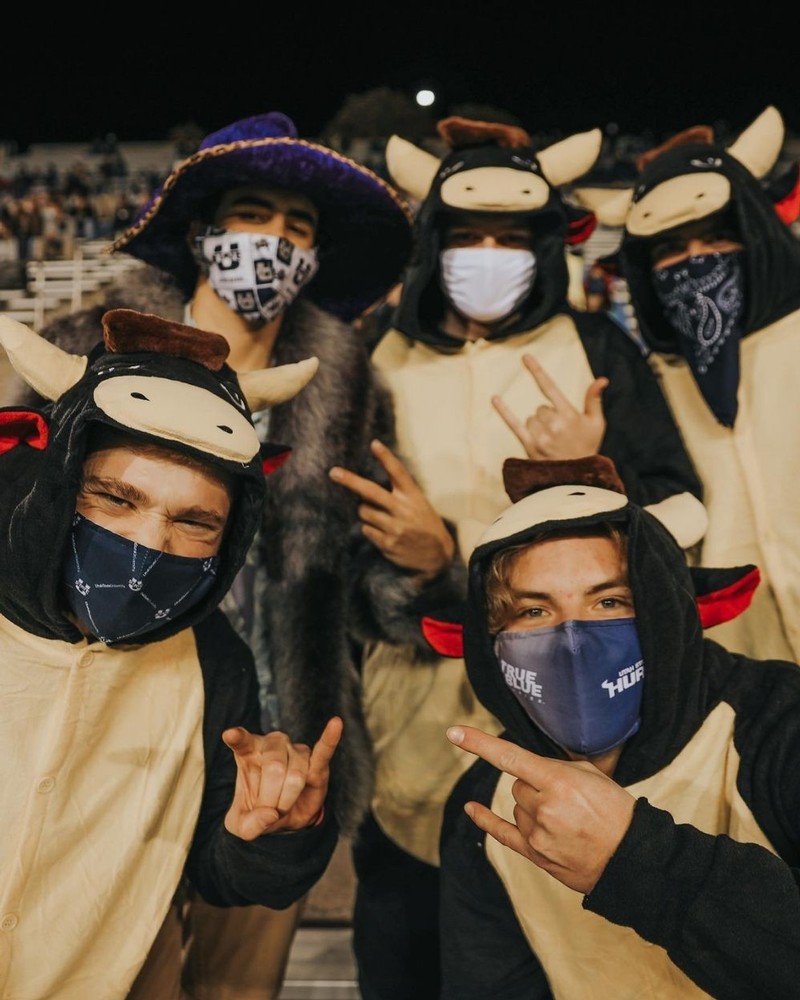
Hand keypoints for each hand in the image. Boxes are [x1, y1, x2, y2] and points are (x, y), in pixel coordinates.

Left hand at [223, 716, 342, 839]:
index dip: (237, 738)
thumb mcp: (241, 825)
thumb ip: (248, 825)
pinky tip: (336, 724)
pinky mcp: (317, 762)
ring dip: (288, 800)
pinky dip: (330, 738)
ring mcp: (295, 750)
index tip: (230, 735)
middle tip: (269, 811)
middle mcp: (272, 744)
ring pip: (295, 776)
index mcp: (248, 752)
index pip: (242, 741)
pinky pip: (323, 750)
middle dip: (272, 799)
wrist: (283, 818)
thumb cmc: (257, 811)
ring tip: (283, 805)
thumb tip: (269, 815)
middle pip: (275, 770)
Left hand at [329, 438, 454, 581]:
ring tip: (384, 519)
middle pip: (371, 491)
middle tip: (333, 473)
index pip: (398, 473)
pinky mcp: (388, 543)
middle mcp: (403, 510)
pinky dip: (371, 529)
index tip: (374, 444)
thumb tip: (364, 487)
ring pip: (364, 512)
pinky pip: (366, 530)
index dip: (386, 458)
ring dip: (368, 513)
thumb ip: (399, 493)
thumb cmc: (424, 523)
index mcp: (413, 496)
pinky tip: (386, 533)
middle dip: (350, 481)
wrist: (437, 555)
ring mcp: (395, 527)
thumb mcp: (419, 503)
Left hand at [446, 725, 634, 893]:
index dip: (479, 744)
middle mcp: (543, 808)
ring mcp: (537, 834)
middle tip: (567, 799)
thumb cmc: (616, 811)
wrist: (632, 858)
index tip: (454, 733)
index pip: (510, 757)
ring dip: (532, 807)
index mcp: (559, 782)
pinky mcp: (535, 855)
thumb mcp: (592, 776)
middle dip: (535, 786)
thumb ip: (557, 767)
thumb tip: (530, 767)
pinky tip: (471, 807)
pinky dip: (485, 819)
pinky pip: (502, 834)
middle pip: (517, 786)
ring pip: (517, 807)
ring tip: (566, 820)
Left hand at [492, 354, 607, 459]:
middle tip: (560, 434)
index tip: (525, 357)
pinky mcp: (530, 446)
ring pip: (530, 417)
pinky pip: (514, 424)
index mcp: (570, 415)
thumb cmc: (587, 447)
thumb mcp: (596, 424)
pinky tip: (494, 398)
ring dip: (538, 425)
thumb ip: (594, 400)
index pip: (550, 387)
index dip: (537, 371)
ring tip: (551, 441)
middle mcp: (554, 424)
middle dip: (548, 416)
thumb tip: (602, 379)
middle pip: (540, 407)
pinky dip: (504, 411)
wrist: (576, 478)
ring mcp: (541, 435)